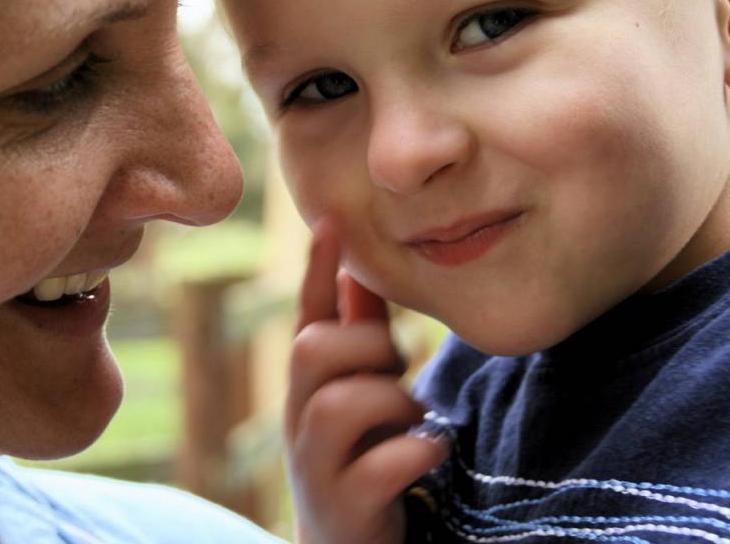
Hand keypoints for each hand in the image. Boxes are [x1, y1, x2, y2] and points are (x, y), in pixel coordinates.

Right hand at [284, 220, 448, 543]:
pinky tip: (429, 451)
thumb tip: (361, 268)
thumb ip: (360, 334)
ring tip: (412, 417)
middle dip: (365, 344)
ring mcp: (316, 466)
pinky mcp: (344, 508)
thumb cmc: (358, 456)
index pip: (307, 316)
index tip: (332, 221)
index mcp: (309, 386)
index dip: (317, 270)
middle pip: (309, 350)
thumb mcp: (358, 391)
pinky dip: (414, 451)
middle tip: (397, 365)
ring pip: (335, 406)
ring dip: (389, 400)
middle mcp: (300, 420)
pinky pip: (375, 468)